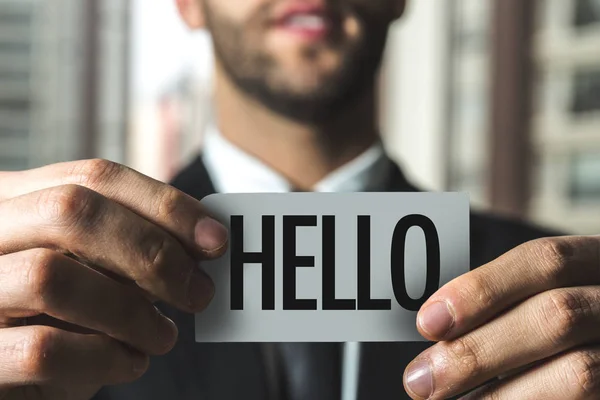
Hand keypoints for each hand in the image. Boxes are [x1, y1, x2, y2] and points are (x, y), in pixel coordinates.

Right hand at [0, 159, 227, 399]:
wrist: (9, 370)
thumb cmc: (55, 313)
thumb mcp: (88, 267)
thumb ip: (128, 245)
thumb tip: (205, 240)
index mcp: (14, 201)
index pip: (93, 177)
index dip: (164, 204)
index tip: (216, 239)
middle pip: (71, 210)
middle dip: (152, 251)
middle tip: (198, 292)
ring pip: (51, 276)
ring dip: (131, 311)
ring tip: (165, 336)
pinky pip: (42, 350)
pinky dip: (104, 358)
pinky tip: (130, 362)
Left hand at [403, 236, 599, 398]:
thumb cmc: (572, 325)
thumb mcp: (551, 296)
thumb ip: (508, 304)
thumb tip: (436, 326)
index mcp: (598, 263)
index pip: (545, 261)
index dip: (482, 289)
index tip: (428, 321)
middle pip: (555, 316)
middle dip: (478, 351)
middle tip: (421, 380)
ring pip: (579, 372)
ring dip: (500, 394)